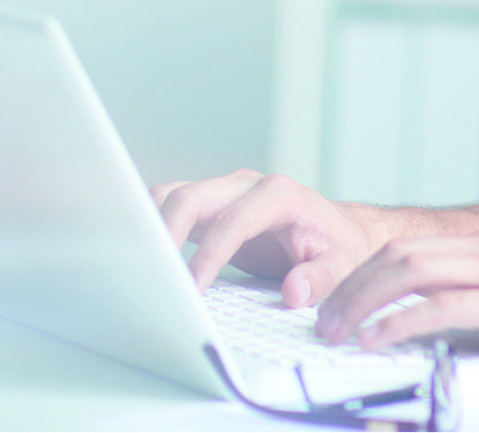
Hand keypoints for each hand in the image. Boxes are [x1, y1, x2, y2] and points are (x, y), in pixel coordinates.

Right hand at [151, 169, 374, 307]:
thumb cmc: (338, 247)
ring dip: (149, 226)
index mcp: (279, 196)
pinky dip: (150, 225)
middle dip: (164, 234)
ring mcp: (225, 192)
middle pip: (191, 198)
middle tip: (151, 278)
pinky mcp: (210, 206)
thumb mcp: (341, 265)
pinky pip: (169, 206)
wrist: (338, 231)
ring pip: (172, 196)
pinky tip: (142, 256)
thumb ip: (321, 278)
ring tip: (138, 267)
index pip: (232, 221)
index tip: (191, 288)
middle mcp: (248, 187)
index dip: (208, 255)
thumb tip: (294, 291)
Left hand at [315, 228, 478, 365]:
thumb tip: (436, 326)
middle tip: (323, 320)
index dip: (365, 273)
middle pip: (399, 254)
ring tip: (337, 331)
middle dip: (351, 286)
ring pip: (411, 271)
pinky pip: (442, 305)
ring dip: (364, 301)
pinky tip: (379, 339)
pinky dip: (401, 320)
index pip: (410, 248)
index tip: (338, 302)